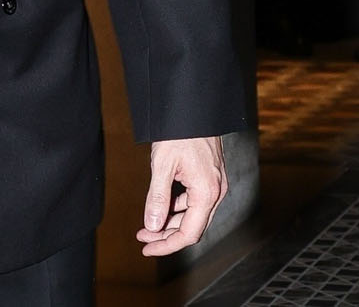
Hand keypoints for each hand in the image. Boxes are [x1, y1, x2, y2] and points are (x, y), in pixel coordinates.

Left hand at [137, 136, 227, 255]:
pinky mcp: (210, 178)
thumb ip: (158, 197)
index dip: (167, 245)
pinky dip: (177, 208)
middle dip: (166, 235)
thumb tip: (152, 226)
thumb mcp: (163, 164)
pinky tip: (161, 207)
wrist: (193, 108)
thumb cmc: (179, 133)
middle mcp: (216, 193)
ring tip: (147, 225)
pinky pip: (194, 202)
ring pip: (193, 215)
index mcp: (207, 193)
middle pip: (192, 227)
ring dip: (171, 222)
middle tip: (142, 238)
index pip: (189, 233)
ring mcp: (215, 185)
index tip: (147, 249)